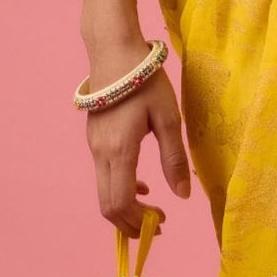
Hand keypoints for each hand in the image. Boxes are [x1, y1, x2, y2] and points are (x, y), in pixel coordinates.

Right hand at [82, 33, 193, 236]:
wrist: (114, 51)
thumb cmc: (146, 82)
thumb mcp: (169, 119)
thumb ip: (174, 159)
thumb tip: (183, 195)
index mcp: (119, 151)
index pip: (120, 203)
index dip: (139, 221)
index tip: (162, 222)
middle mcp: (100, 153)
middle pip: (106, 205)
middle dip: (130, 222)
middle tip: (157, 224)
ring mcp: (93, 146)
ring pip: (103, 191)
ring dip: (126, 206)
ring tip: (152, 207)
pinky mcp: (94, 138)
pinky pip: (103, 174)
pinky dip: (120, 187)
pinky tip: (141, 181)